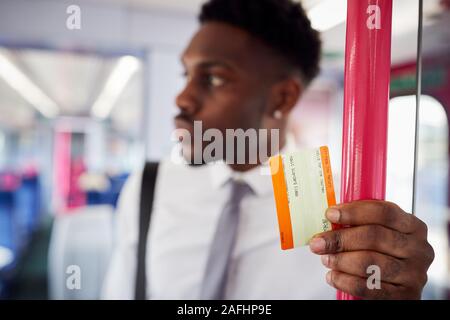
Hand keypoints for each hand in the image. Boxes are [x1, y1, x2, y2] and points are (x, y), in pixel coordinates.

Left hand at [309, 200, 433, 299]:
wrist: (396, 288)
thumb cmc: (382, 254)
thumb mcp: (379, 233)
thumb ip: (360, 223)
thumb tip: (330, 217)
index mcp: (413, 226)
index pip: (383, 212)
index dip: (354, 212)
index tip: (330, 214)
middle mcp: (419, 249)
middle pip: (374, 236)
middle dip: (340, 238)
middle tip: (318, 242)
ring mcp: (415, 274)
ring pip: (370, 262)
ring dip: (341, 260)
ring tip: (326, 259)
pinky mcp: (406, 296)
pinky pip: (368, 287)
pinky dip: (345, 281)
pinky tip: (333, 276)